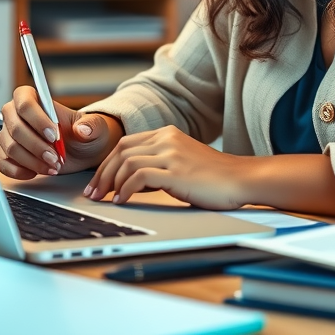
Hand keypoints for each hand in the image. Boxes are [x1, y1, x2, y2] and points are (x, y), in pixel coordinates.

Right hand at [0, 86, 122, 179]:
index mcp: (35, 99)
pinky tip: (36, 172)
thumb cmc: (85, 134)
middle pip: (15, 127)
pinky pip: (3, 163)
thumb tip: (82, 129)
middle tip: (56, 158)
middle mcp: (17, 115)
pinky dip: (19, 171)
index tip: (54, 135)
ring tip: (52, 166)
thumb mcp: (94, 127)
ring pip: (10, 147)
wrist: (82, 152)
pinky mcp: (7, 154)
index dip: (37, 119)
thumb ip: (91, 125)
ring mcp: (9, 135)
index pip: (24, 102)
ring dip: (32, 161)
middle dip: (36, 146)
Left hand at [85, 125, 250, 209]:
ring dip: (111, 183)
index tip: (97, 182)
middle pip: (121, 151)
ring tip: (105, 199)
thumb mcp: (181, 164)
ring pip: (126, 162)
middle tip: (93, 193)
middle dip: (102, 173)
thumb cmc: (215, 178)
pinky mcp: (176, 171)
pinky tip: (123, 200)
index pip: (125, 144)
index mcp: (167, 134)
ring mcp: (171, 153)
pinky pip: (139, 177)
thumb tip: (130, 183)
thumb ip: (158, 167)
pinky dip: (126, 189)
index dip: (106, 164)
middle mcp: (167, 139)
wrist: (242, 179)